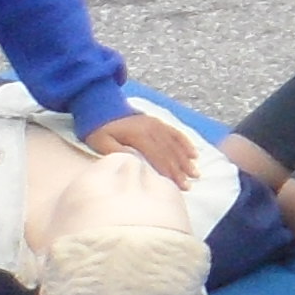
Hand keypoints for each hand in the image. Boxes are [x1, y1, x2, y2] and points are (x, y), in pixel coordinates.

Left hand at [87, 109, 207, 185]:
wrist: (101, 108)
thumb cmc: (99, 130)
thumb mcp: (101, 142)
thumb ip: (116, 152)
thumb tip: (134, 162)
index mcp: (139, 135)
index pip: (157, 157)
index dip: (167, 172)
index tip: (175, 185)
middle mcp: (152, 129)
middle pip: (169, 153)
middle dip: (179, 170)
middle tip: (188, 185)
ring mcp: (157, 124)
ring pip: (175, 144)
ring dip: (186, 160)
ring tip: (195, 174)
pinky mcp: (159, 122)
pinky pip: (176, 133)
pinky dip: (186, 144)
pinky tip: (194, 154)